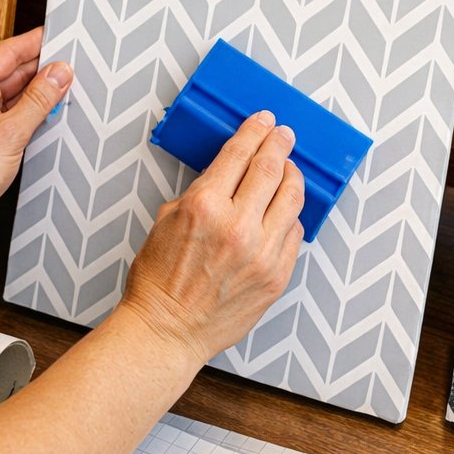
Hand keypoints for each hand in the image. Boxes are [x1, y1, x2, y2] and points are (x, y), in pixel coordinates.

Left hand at [0, 27, 71, 245]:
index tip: (62, 36)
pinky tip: (49, 117)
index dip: (37, 42)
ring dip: (38, 94)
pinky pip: (10, 114)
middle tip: (73, 68)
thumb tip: (59, 73)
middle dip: (43, 70)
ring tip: (67, 92)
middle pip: (12, 72)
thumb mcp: (11, 133)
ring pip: (13, 94)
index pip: (9, 51)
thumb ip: (39, 100)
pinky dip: (30, 113)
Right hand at [122, 111, 304, 364]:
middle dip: (279, 144)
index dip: (255, 131)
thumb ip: (200, 193)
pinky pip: (295, 233)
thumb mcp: (166, 220)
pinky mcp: (276, 275)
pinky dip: (290, 216)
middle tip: (284, 135)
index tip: (263, 122)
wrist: (167, 330)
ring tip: (289, 169)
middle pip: (271, 168)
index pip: (239, 153)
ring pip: (292, 198)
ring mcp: (262, 252)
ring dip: (292, 176)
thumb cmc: (159, 282)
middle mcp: (237, 226)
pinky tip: (283, 211)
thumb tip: (226, 176)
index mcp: (204, 206)